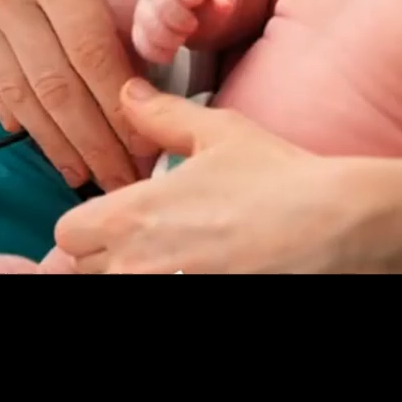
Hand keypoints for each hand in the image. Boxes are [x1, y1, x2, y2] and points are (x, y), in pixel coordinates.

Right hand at [0, 0, 228, 195]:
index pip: (90, 50)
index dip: (124, 102)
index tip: (154, 136)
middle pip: (56, 87)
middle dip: (96, 142)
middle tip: (131, 183)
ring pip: (16, 90)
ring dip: (53, 138)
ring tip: (88, 174)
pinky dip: (10, 107)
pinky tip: (33, 129)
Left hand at [54, 80, 401, 273]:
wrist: (334, 227)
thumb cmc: (277, 179)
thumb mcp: (217, 133)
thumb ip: (161, 116)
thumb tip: (127, 94)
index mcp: (135, 214)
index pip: (68, 234)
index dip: (87, 226)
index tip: (114, 221)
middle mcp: (139, 264)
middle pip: (83, 271)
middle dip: (104, 256)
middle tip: (145, 242)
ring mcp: (166, 291)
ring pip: (115, 288)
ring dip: (132, 273)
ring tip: (171, 260)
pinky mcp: (196, 307)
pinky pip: (156, 301)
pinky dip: (165, 284)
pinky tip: (195, 270)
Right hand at [132, 0, 236, 64]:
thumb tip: (225, 4)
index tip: (198, 1)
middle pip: (161, 3)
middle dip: (179, 20)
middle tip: (192, 26)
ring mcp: (147, 5)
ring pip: (146, 22)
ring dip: (167, 37)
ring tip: (182, 38)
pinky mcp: (140, 25)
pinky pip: (140, 41)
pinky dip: (156, 51)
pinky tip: (171, 52)